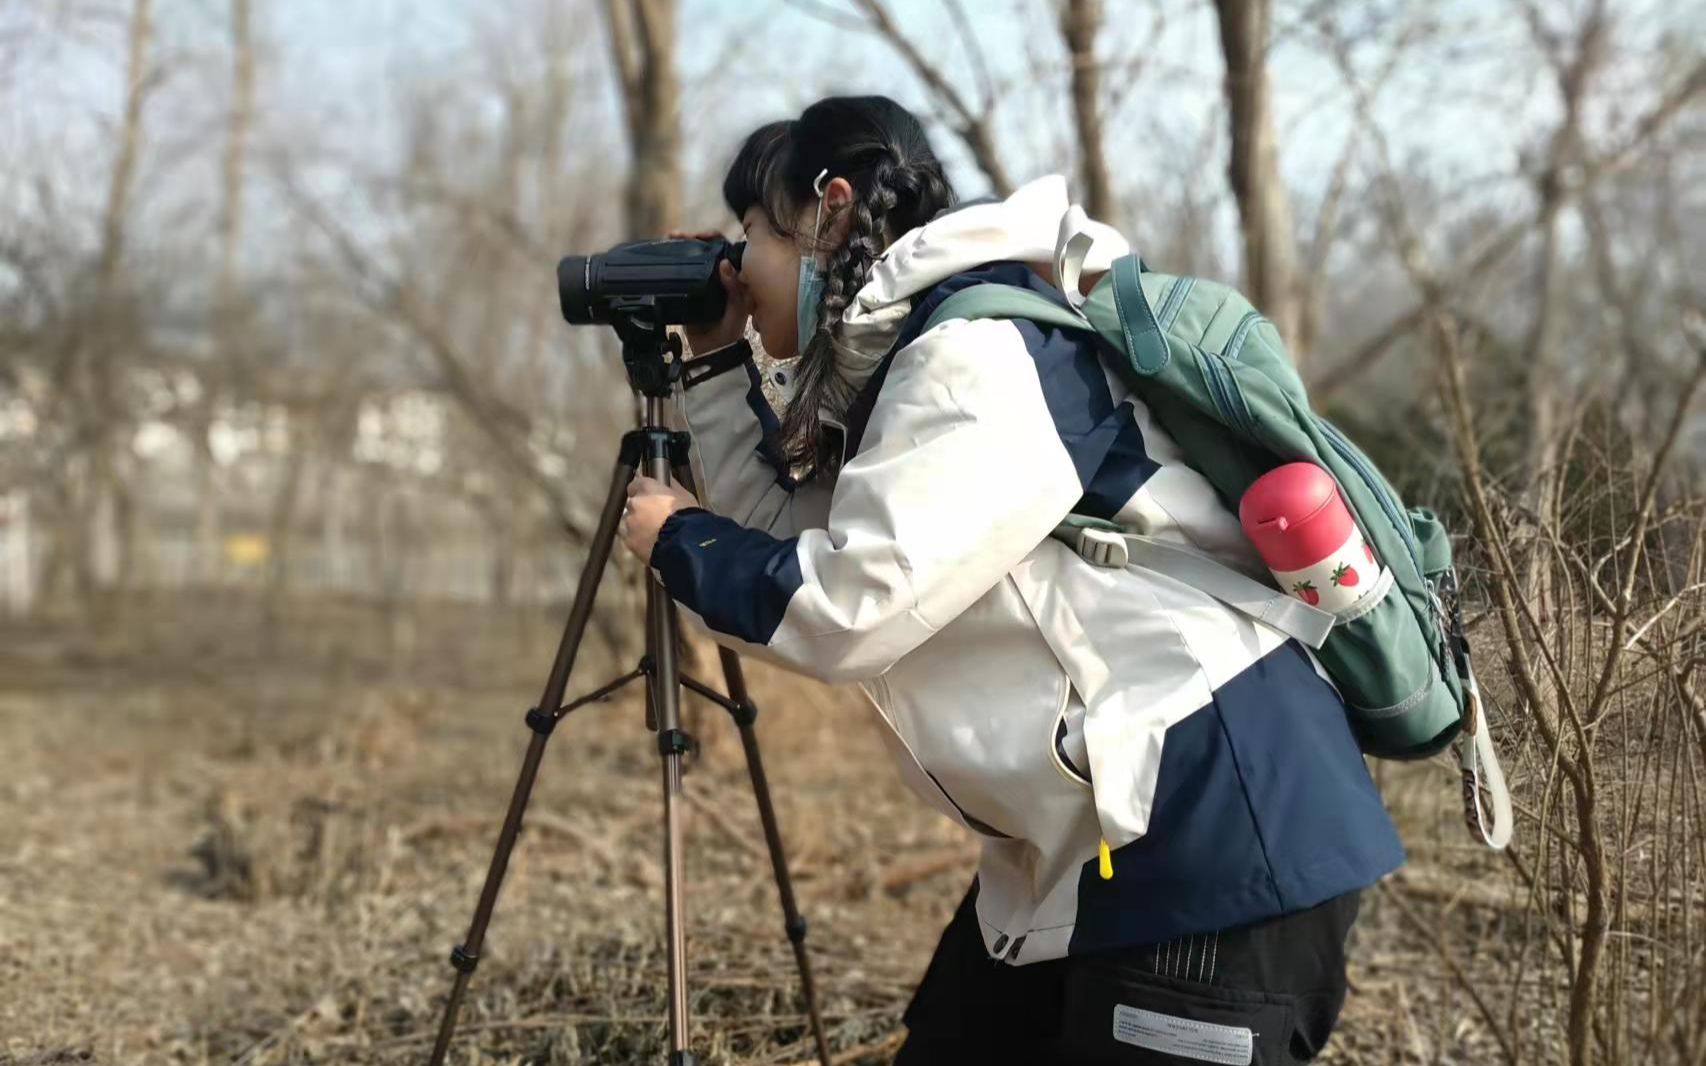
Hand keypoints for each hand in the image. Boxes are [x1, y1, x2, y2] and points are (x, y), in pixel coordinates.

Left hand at [620, 475, 700, 562]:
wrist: (685, 545)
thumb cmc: (688, 518)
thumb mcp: (685, 496)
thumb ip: (671, 487)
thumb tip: (668, 482)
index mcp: (647, 488)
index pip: (636, 484)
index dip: (644, 491)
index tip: (651, 497)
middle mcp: (634, 504)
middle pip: (633, 504)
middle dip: (641, 510)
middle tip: (657, 517)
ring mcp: (630, 524)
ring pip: (630, 522)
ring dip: (638, 526)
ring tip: (655, 534)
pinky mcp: (630, 542)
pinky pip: (631, 539)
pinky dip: (639, 541)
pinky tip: (652, 545)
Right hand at [667, 228, 749, 355]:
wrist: (712, 350)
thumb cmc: (730, 329)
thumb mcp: (736, 307)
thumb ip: (733, 287)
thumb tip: (724, 264)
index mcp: (733, 276)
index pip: (724, 248)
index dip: (712, 238)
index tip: (700, 235)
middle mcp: (718, 275)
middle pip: (705, 249)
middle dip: (691, 239)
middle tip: (677, 235)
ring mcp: (703, 282)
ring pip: (692, 258)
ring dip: (681, 247)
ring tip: (668, 240)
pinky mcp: (688, 290)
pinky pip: (681, 272)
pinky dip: (672, 262)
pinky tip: (663, 255)